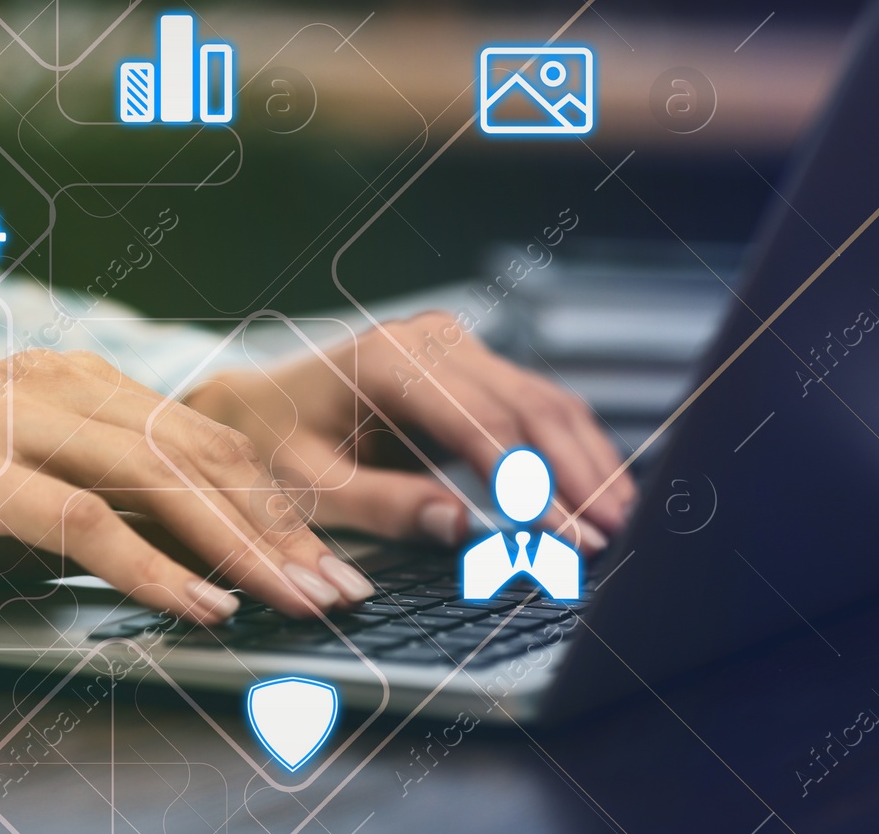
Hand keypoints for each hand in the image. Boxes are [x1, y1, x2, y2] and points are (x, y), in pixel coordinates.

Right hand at [0, 349, 374, 623]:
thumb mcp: (9, 478)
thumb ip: (89, 490)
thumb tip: (185, 546)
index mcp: (70, 375)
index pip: (199, 437)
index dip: (274, 500)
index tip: (329, 558)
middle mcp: (50, 379)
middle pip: (195, 452)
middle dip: (280, 526)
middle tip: (343, 586)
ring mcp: (5, 416)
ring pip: (153, 477)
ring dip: (238, 546)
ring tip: (298, 600)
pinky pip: (79, 519)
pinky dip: (148, 565)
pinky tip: (199, 603)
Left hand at [182, 312, 635, 550]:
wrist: (259, 406)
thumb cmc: (274, 444)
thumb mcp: (310, 485)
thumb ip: (382, 505)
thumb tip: (460, 525)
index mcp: (385, 361)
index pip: (479, 423)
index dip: (529, 483)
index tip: (564, 535)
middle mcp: (427, 340)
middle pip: (526, 406)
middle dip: (574, 475)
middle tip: (608, 539)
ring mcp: (453, 346)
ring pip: (543, 401)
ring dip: (586, 462)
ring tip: (619, 523)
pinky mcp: (470, 365)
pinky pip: (533, 405)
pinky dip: (570, 449)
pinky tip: (597, 493)